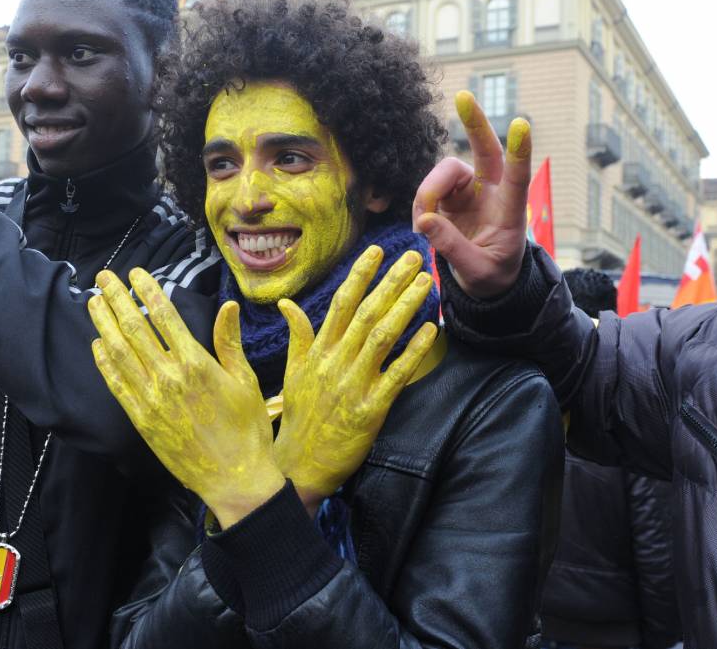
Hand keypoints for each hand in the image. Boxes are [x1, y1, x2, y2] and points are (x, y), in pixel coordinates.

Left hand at [89, 267, 283, 528]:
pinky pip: (116, 385)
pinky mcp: (141, 421)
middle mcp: (168, 378)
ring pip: (118, 353)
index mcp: (196, 363)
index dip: (147, 290)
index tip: (135, 273)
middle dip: (116, 298)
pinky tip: (97, 346)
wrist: (235, 478)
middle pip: (134, 328)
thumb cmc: (248, 429)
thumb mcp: (245, 380)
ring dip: (103, 324)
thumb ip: (229, 342)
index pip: (164, 316)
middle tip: (103, 277)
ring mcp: (151, 400)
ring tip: (93, 302)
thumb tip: (228, 305)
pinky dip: (104, 363)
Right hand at [273, 246, 438, 512]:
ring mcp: (353, 386)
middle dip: (391, 282)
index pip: (340, 304)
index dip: (360, 275)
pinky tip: (431, 330)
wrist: (300, 465)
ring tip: (425, 283)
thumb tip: (286, 303)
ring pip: (382, 337)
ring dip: (406, 307)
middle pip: (366, 314)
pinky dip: (414, 351)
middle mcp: (335, 363)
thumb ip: (297, 336)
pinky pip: (396, 376)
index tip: (378, 251)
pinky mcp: (371, 410)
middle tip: (414, 258)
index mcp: (317, 352)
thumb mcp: (292, 372)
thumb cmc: (299, 417)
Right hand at [412, 90, 531, 298]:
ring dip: (426, 194)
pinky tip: (422, 226)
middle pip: (485, 151)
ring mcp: (470, 191)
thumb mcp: (476, 271)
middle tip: (463, 96)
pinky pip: (428, 189)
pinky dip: (419, 204)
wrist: (485, 282)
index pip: (517, 178)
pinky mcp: (449, 196)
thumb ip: (452, 248)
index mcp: (511, 212)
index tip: (522, 124)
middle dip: (475, 123)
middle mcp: (492, 193)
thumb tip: (424, 221)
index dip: (519, 152)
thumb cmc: (492, 277)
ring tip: (421, 227)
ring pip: (443, 173)